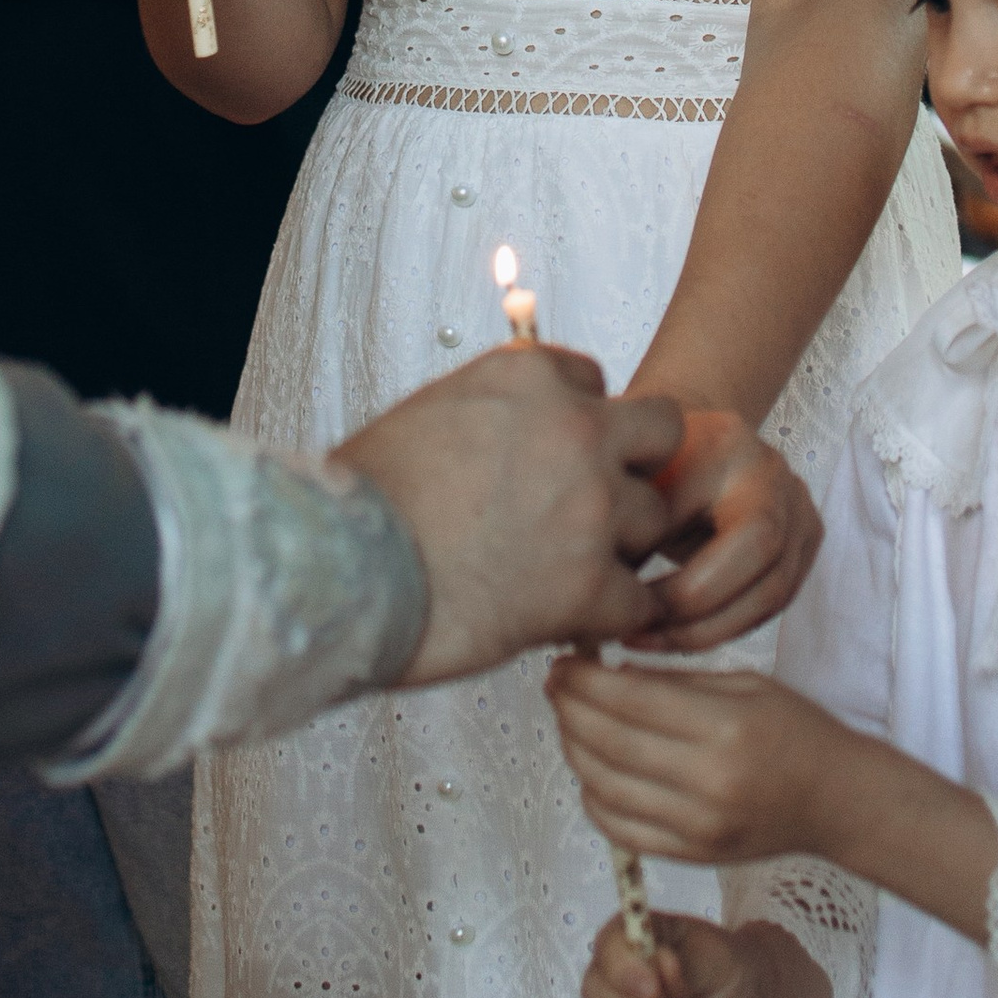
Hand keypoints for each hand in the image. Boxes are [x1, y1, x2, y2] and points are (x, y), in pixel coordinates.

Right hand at [336, 345, 681, 683]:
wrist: (337, 573)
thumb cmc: (363, 502)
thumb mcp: (427, 416)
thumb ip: (490, 415)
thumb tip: (510, 434)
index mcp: (526, 376)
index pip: (592, 378)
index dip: (578, 423)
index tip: (550, 458)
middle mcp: (572, 428)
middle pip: (660, 431)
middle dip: (636, 466)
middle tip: (595, 505)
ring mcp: (590, 506)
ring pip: (654, 518)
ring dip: (621, 545)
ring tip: (572, 572)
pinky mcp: (591, 584)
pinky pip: (643, 599)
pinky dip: (615, 615)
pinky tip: (579, 621)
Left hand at [548, 658, 831, 865]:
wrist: (838, 801)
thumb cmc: (797, 732)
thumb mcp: (744, 685)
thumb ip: (676, 683)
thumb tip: (610, 676)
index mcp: (724, 728)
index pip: (628, 700)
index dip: (584, 680)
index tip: (564, 663)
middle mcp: (707, 782)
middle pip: (607, 744)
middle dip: (569, 710)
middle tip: (557, 686)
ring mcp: (696, 827)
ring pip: (603, 788)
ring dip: (574, 751)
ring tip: (571, 723)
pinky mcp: (691, 856)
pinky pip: (620, 830)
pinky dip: (594, 798)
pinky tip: (594, 771)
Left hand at [629, 408, 822, 652]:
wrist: (688, 439)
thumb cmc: (657, 462)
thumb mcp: (641, 488)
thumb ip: (633, 539)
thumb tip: (606, 605)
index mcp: (751, 462)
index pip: (753, 541)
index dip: (699, 589)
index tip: (636, 608)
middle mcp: (788, 489)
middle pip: (769, 583)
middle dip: (703, 624)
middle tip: (642, 637)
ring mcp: (802, 518)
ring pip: (771, 602)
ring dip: (710, 632)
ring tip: (652, 638)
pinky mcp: (800, 546)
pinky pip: (769, 602)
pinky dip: (724, 623)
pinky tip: (679, 629)